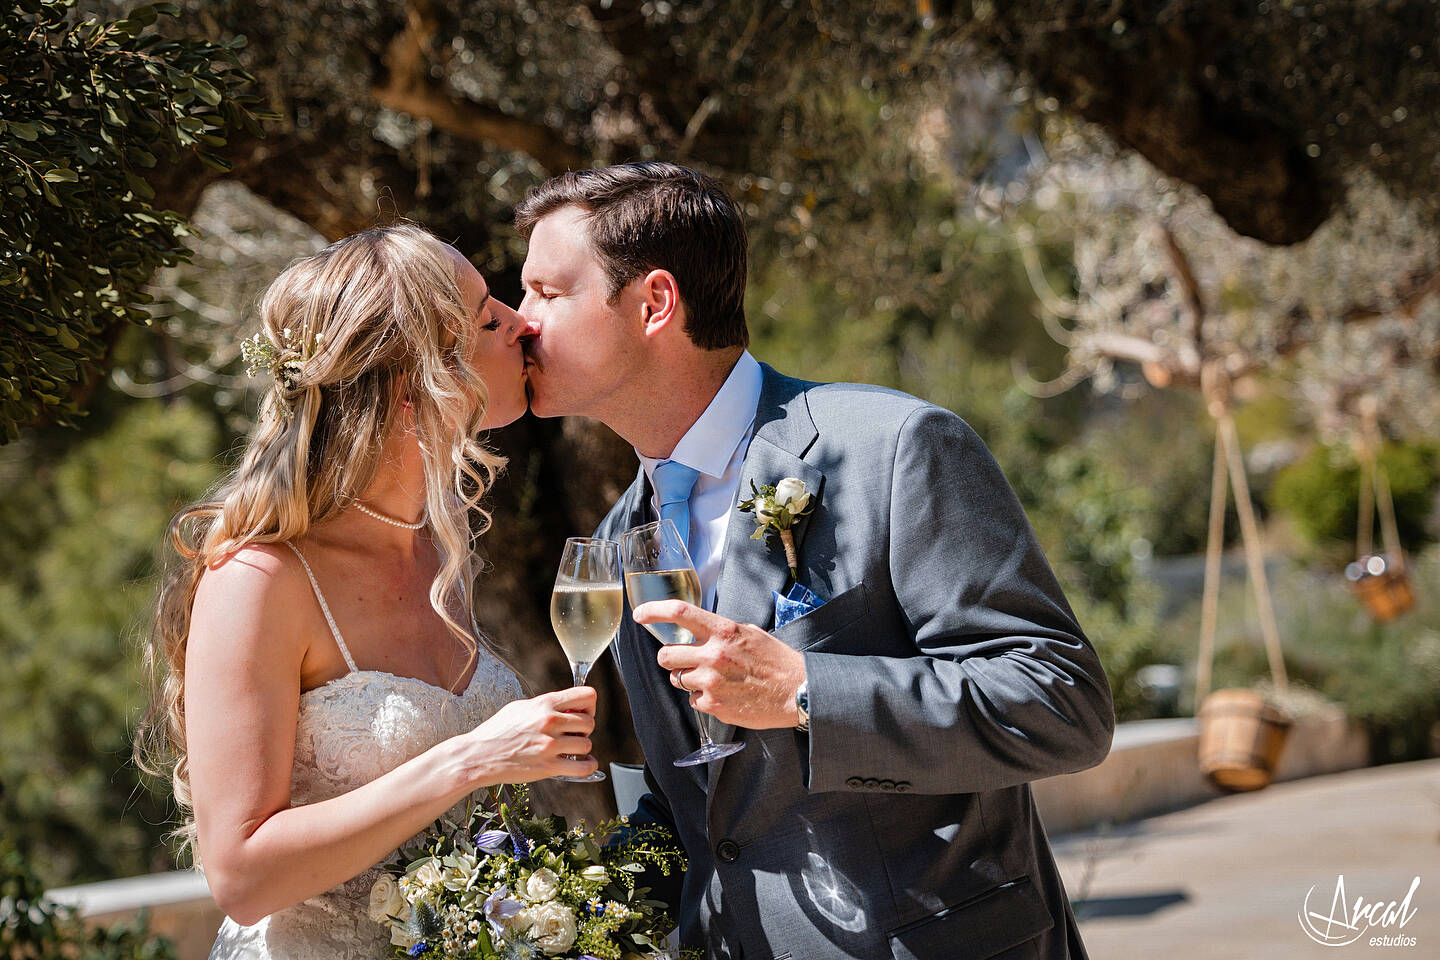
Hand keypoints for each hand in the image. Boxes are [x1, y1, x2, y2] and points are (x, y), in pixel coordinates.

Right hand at [464, 686, 597, 782]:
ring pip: (587, 744)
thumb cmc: (495, 733)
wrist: (478, 756)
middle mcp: (550, 722)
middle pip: (589, 721)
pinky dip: (588, 766)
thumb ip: (543, 705)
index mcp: (544, 704)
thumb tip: (562, 705)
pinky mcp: (549, 767)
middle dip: (585, 728)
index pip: (586, 695)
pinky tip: (583, 762)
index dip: (589, 704)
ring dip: (582, 747)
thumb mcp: (519, 707)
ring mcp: (550, 745)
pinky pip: (583, 767)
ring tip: (571, 749)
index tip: (584, 711)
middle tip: (574, 734)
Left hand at [633, 601, 805, 728]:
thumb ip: (721, 631)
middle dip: (671, 658)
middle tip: (684, 660)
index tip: (640, 614)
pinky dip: (702, 698)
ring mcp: (711, 682)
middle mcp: (713, 655)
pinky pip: (692, 700)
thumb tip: (698, 629)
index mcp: (723, 631)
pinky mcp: (713, 705)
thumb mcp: (750, 633)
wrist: (798, 692)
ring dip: (688, 679)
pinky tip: (723, 694)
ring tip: (712, 679)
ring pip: (677, 679)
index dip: (653, 611)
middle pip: (666, 655)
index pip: (679, 613)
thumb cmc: (776, 661)